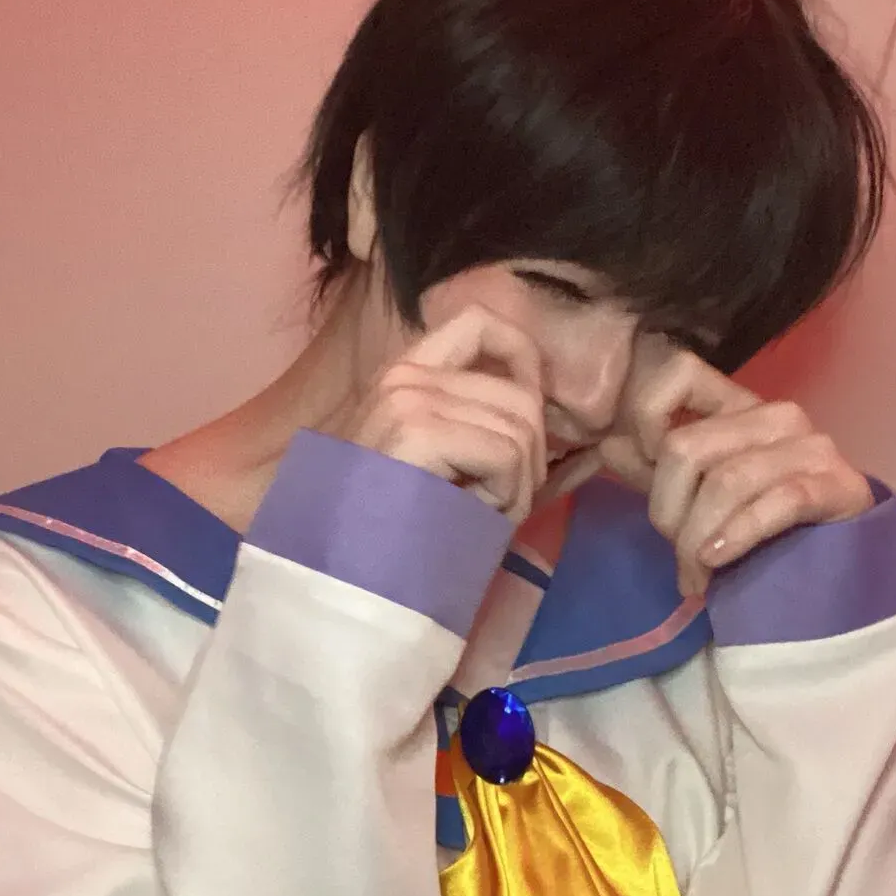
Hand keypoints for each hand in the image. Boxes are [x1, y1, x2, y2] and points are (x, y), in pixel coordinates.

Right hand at [338, 303, 547, 523]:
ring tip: (483, 515)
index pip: (479, 322)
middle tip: (504, 502)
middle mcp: (404, 375)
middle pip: (520, 395)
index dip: (524, 356)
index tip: (532, 413)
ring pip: (521, 429)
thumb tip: (552, 410)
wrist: (343, 573)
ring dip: (519, 487)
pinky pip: (505, 455)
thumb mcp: (442, 461)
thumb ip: (480, 424)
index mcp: (405, 374)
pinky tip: (473, 517)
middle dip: (532, 458)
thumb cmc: (396, 526)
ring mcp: (407, 399)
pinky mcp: (416, 433)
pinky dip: (506, 498)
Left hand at [591, 350, 873, 597]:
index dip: (645, 418)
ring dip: (697, 540)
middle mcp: (775, 416)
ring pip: (725, 482)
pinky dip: (736, 537)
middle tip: (676, 553)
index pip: (679, 373)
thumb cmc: (762, 522)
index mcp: (736, 406)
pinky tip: (717, 561)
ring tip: (694, 575)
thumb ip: (654, 469)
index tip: (644, 467)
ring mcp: (809, 447)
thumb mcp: (700, 492)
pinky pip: (773, 504)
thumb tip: (608, 445)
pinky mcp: (836, 485)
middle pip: (686, 448)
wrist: (841, 555)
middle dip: (668, 511)